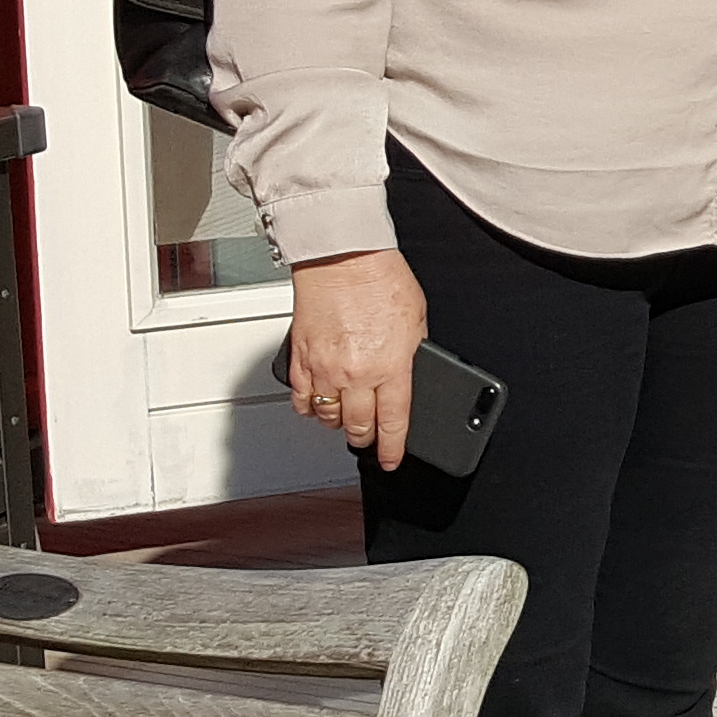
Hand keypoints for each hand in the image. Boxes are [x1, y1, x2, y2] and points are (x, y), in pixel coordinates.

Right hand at [284, 249, 427, 464]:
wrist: (342, 256)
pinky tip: (319, 402)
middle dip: (366, 437)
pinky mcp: (300, 359)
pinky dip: (310, 407)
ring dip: (339, 422)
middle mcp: (355, 374)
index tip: (391, 459)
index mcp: (390, 366)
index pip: (393, 423)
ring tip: (348, 415)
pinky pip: (301, 399)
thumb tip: (411, 376)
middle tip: (371, 436)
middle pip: (357, 427)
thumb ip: (412, 354)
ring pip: (328, 417)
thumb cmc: (381, 279)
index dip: (392, 449)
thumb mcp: (417, 322)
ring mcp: (324, 369)